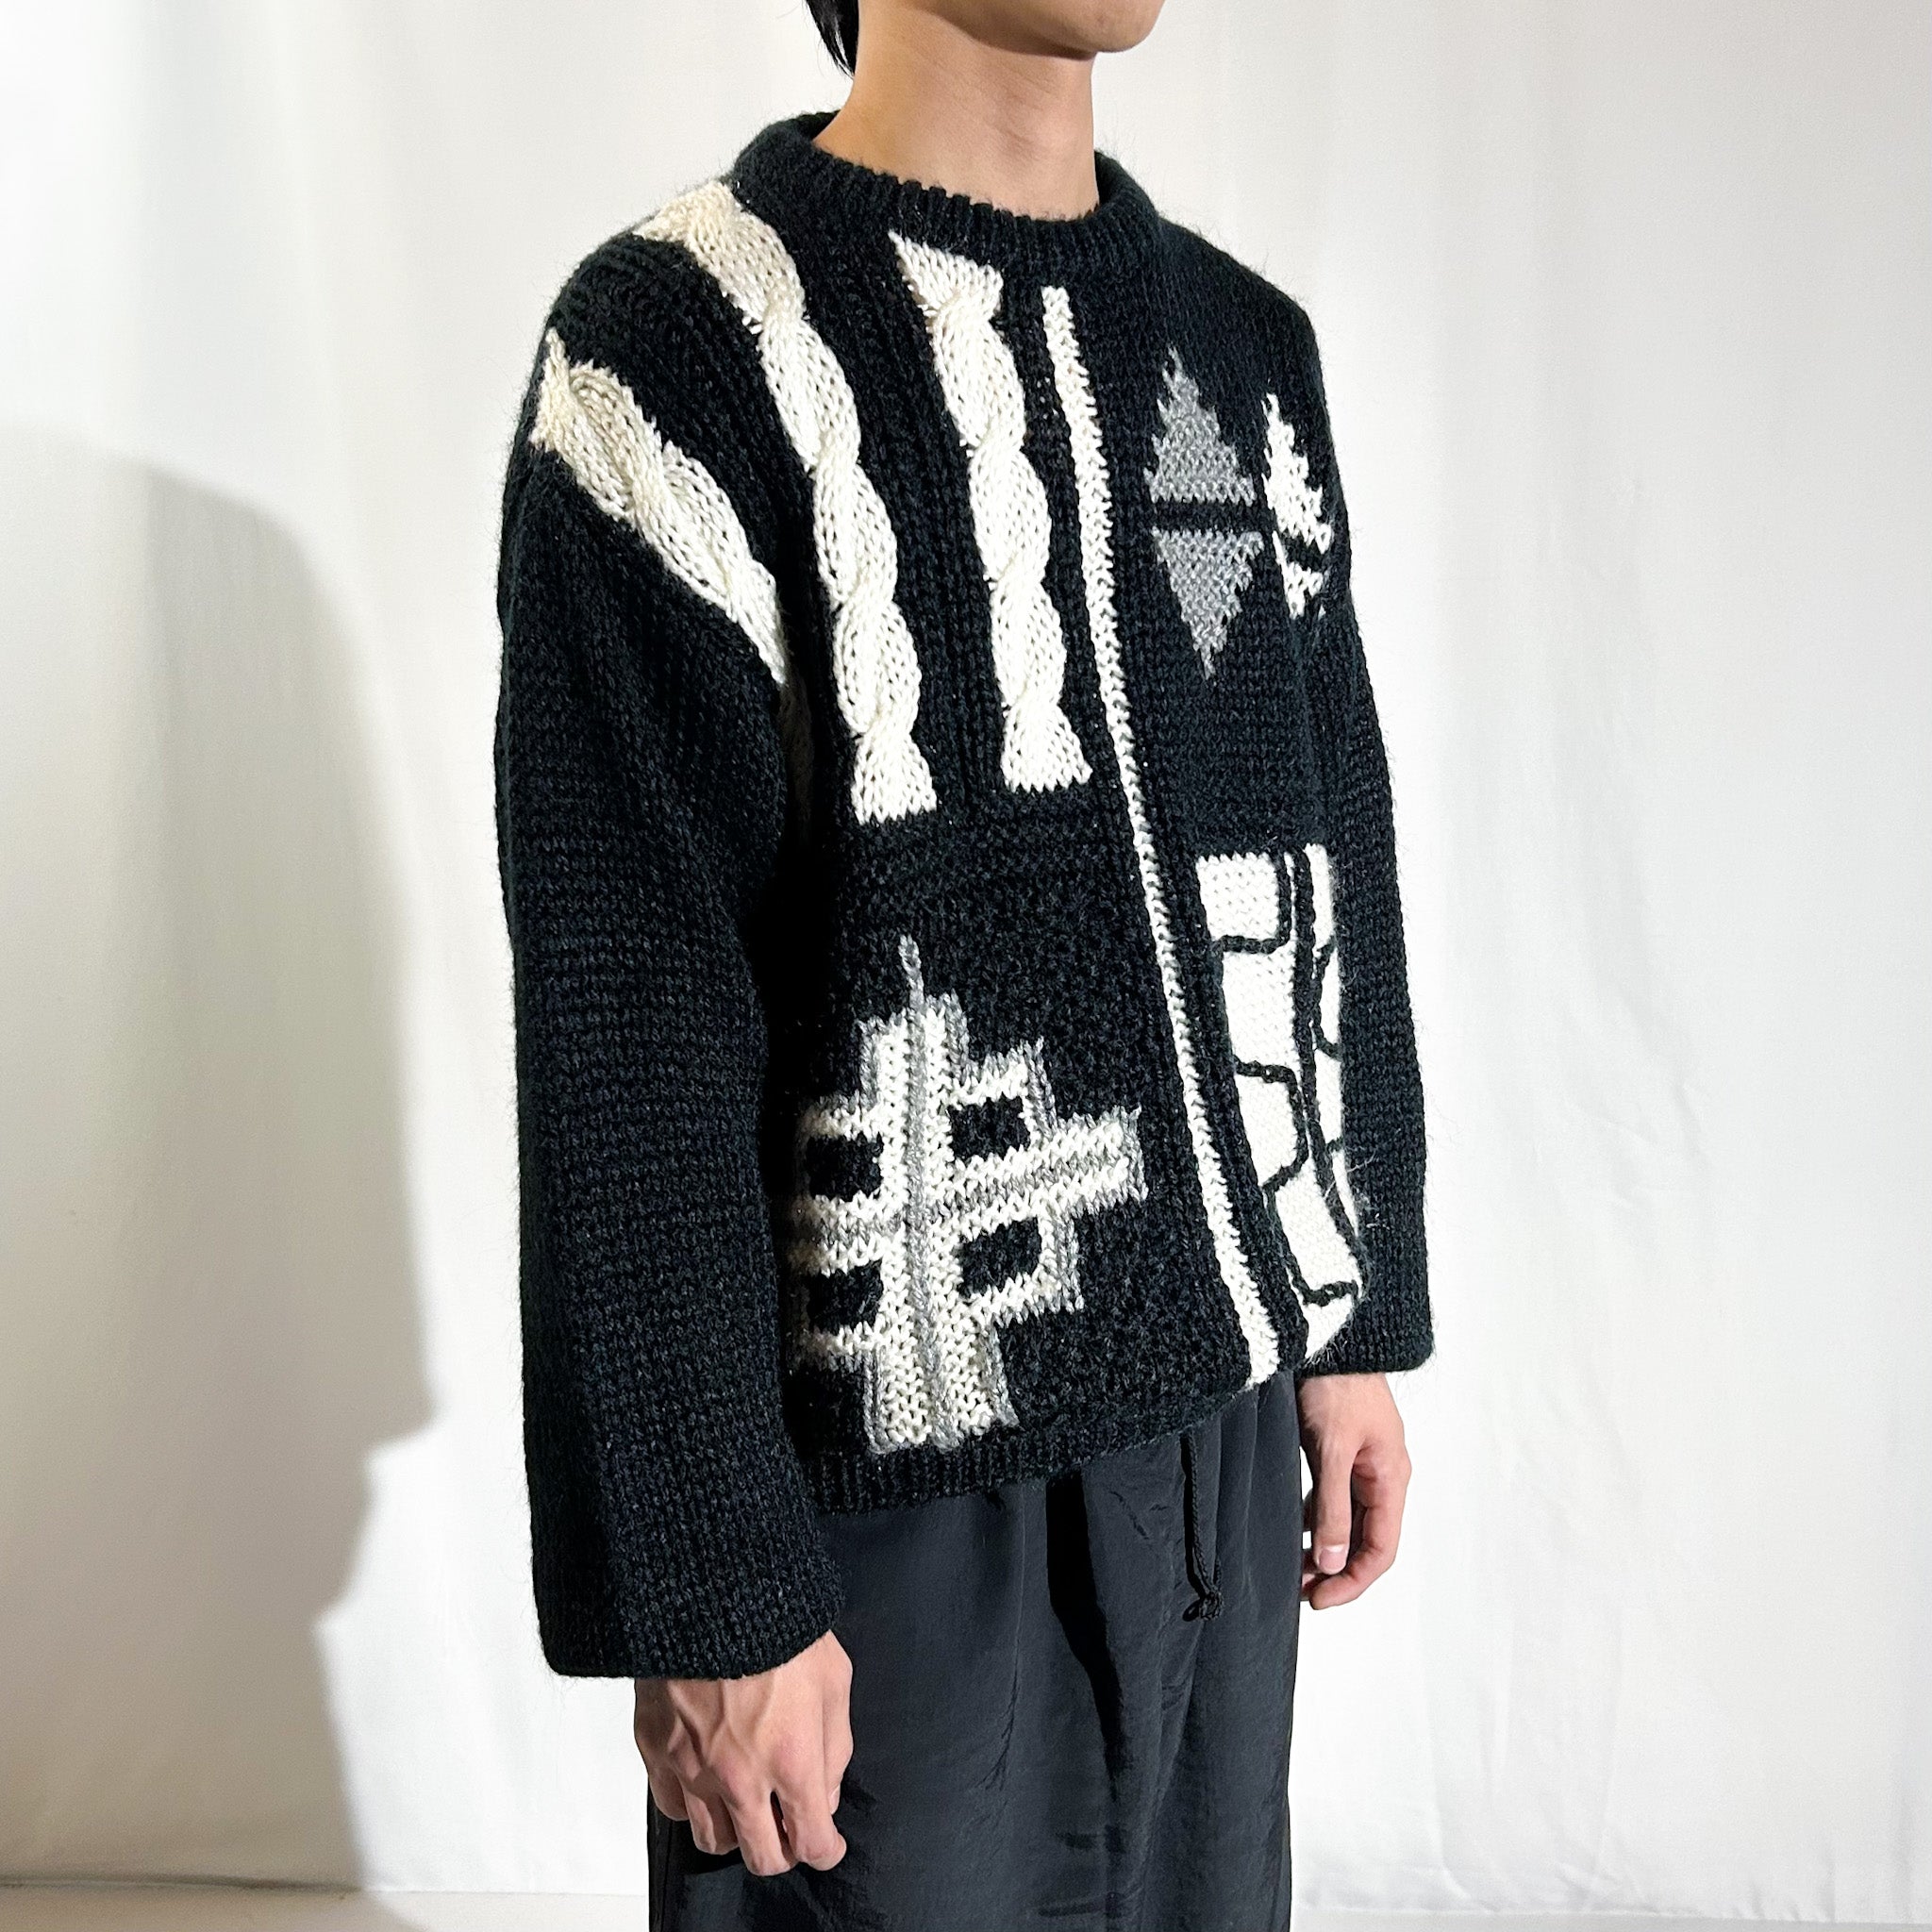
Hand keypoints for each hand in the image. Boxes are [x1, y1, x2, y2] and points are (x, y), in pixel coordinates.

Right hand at [634, 1630, 853, 1875]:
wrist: (711, 1588)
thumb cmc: (779, 1623)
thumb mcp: (834, 1677)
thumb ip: (835, 1746)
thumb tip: (825, 1794)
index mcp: (791, 1759)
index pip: (811, 1841)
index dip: (825, 1849)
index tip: (827, 1842)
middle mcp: (740, 1777)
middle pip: (762, 1857)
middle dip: (783, 1850)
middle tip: (788, 1830)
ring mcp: (692, 1769)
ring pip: (713, 1841)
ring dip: (737, 1832)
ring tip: (748, 1807)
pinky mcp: (656, 1750)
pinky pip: (673, 1808)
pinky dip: (693, 1806)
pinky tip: (707, 1783)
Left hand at [1295, 1371, 1410, 1608]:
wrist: (1327, 1334)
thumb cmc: (1335, 1383)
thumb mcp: (1330, 1449)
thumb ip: (1332, 1507)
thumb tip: (1331, 1563)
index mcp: (1391, 1477)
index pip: (1380, 1550)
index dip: (1352, 1582)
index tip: (1318, 1600)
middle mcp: (1383, 1474)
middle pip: (1367, 1540)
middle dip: (1336, 1571)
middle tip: (1300, 1591)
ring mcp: (1364, 1461)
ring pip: (1349, 1520)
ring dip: (1325, 1547)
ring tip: (1292, 1567)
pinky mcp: (1342, 1448)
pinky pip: (1335, 1497)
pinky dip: (1317, 1519)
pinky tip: (1293, 1528)